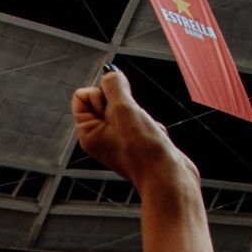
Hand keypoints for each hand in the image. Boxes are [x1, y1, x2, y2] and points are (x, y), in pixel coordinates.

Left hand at [71, 67, 194, 193]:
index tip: (115, 110)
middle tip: (132, 123)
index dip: (100, 94)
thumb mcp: (124, 108)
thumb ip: (115, 86)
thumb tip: (111, 73)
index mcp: (88, 133)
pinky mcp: (138, 143)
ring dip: (141, 115)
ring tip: (145, 133)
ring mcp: (119, 141)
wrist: (168, 178)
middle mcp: (100, 137)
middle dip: (125, 105)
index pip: (82, 95)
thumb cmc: (144, 149)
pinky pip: (144, 121)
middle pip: (107, 99)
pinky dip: (152, 126)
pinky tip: (155, 140)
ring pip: (129, 109)